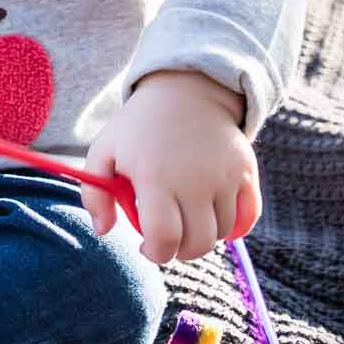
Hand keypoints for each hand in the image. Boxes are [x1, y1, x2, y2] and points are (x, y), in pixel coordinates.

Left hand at [81, 69, 258, 263]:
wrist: (185, 90)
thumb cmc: (139, 127)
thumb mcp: (104, 151)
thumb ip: (95, 194)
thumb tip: (103, 231)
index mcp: (155, 178)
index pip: (164, 239)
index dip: (155, 253)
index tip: (147, 246)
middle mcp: (194, 181)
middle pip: (197, 244)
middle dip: (180, 251)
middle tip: (169, 236)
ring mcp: (224, 177)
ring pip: (221, 233)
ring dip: (204, 236)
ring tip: (187, 219)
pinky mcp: (245, 172)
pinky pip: (248, 217)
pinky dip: (236, 226)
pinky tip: (216, 217)